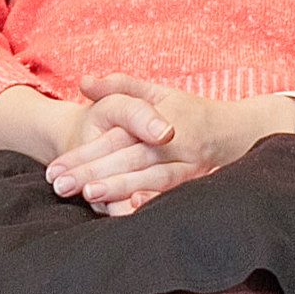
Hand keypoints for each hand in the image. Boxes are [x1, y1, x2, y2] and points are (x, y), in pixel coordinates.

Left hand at [46, 73, 294, 215]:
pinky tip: (131, 211)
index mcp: (158, 119)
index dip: (83, 154)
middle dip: (91, 173)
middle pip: (128, 157)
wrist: (240, 132)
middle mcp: (173, 143)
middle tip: (59, 186)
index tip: (53, 169)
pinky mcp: (199, 184)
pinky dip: (153, 203)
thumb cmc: (192, 113)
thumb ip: (120, 86)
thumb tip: (85, 82)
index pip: (114, 137)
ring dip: (120, 187)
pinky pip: (174, 195)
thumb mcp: (158, 92)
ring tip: (89, 197)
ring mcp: (188, 165)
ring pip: (151, 177)